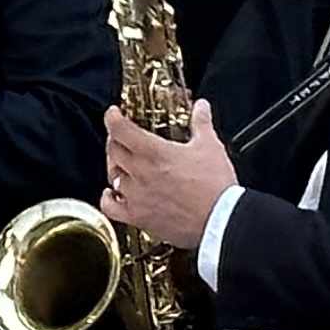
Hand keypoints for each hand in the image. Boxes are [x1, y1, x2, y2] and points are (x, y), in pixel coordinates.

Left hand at [102, 99, 238, 246]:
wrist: (221, 221)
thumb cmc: (216, 187)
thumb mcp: (211, 147)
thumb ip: (201, 124)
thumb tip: (201, 107)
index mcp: (154, 153)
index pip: (119, 129)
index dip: (112, 117)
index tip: (114, 114)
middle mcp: (139, 173)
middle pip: (112, 150)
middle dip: (115, 139)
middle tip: (122, 137)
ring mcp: (136, 196)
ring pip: (111, 175)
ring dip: (115, 166)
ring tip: (123, 163)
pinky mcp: (138, 217)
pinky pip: (110, 207)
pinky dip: (108, 198)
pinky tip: (112, 193)